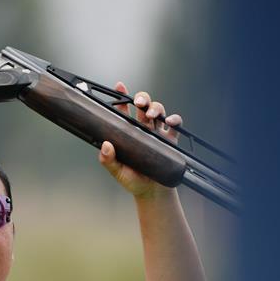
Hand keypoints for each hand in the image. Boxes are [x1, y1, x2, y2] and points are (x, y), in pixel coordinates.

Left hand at [97, 82, 181, 198]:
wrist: (152, 194)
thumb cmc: (133, 181)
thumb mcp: (117, 171)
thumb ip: (108, 160)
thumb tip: (105, 145)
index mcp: (129, 132)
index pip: (124, 110)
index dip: (121, 97)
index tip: (119, 86)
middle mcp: (143, 129)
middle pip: (144, 105)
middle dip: (142, 99)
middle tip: (139, 104)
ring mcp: (157, 133)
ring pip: (158, 111)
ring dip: (156, 108)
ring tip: (153, 115)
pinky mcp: (170, 141)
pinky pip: (175, 125)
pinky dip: (174, 120)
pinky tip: (169, 122)